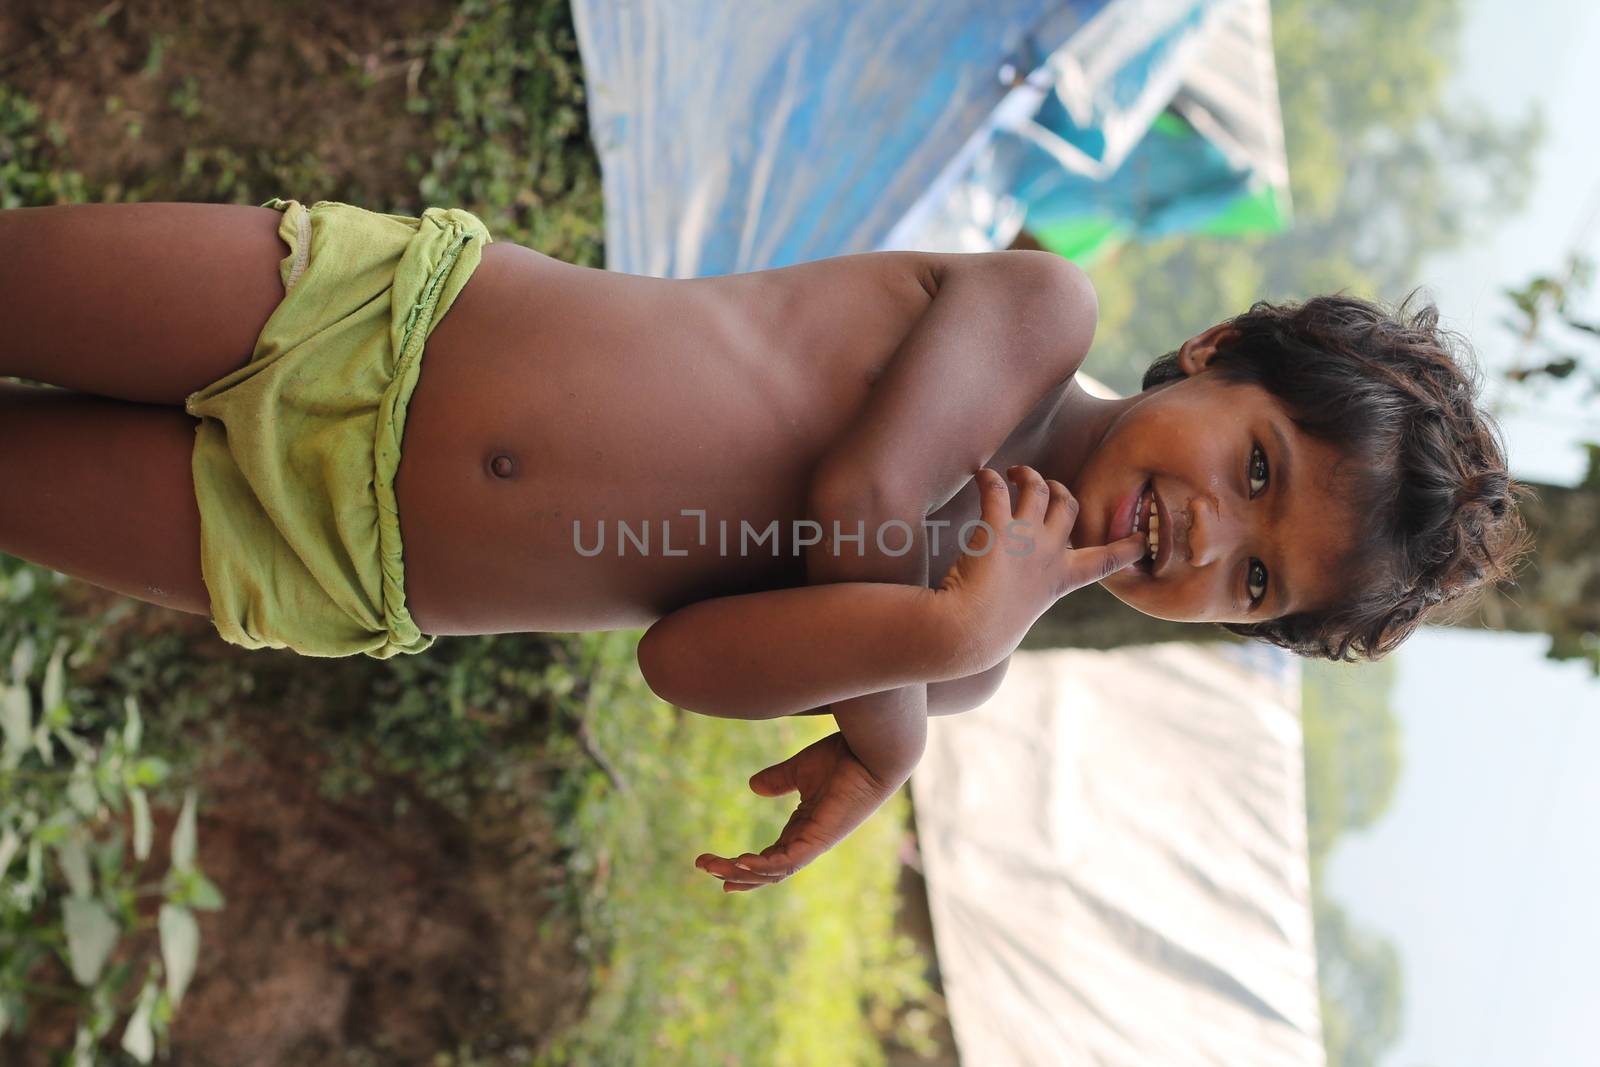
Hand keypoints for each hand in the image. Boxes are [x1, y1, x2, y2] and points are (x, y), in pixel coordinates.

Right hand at [695, 731, 897, 891]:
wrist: (873, 748)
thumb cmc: (846, 755)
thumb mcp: (801, 768)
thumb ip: (779, 779)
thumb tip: (753, 786)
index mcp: (805, 827)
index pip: (771, 856)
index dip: (744, 864)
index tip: (715, 865)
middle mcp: (810, 840)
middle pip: (768, 870)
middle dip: (735, 873)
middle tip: (705, 867)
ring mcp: (816, 842)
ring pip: (774, 871)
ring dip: (742, 872)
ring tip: (714, 867)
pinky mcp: (822, 838)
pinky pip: (789, 861)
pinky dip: (765, 866)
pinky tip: (742, 862)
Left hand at [937, 465, 1146, 656]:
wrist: (970, 634)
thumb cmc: (988, 633)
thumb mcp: (1022, 614)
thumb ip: (1026, 598)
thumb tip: (1008, 619)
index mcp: (1060, 580)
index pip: (1105, 562)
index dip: (1126, 549)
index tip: (1142, 539)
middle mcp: (1049, 555)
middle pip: (1069, 506)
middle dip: (1059, 490)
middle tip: (1042, 485)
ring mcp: (1026, 539)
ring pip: (1039, 488)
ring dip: (1028, 475)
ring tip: (1014, 473)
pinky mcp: (998, 528)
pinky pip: (996, 488)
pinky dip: (989, 478)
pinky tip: (981, 476)